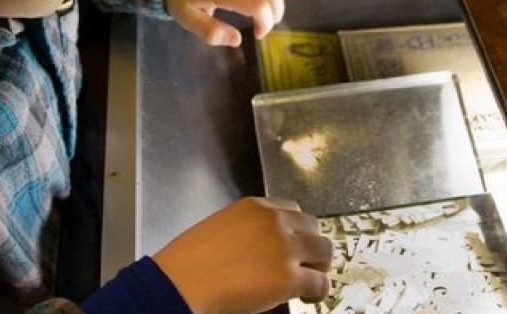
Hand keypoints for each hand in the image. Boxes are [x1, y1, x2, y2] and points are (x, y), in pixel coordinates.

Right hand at [152, 197, 331, 313]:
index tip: (293, 245)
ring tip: (308, 283)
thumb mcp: (220, 229)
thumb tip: (262, 251)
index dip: (296, 230)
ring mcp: (285, 248)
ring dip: (318, 267)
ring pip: (324, 252)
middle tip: (303, 266)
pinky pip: (320, 283)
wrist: (181, 283)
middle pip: (313, 227)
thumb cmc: (189, 262)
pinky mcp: (289, 277)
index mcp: (255, 207)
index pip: (292, 210)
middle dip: (310, 247)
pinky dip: (317, 293)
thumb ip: (247, 231)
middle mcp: (275, 221)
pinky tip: (306, 299)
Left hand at [163, 0, 284, 46]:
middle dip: (276, 14)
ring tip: (265, 15)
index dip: (265, 24)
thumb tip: (237, 41)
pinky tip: (260, 0)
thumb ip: (211, 32)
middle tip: (263, 28)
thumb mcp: (187, 19)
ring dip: (277, 1)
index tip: (256, 35)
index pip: (258, 5)